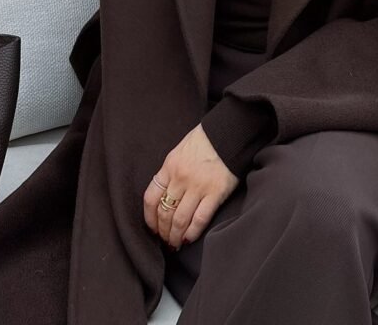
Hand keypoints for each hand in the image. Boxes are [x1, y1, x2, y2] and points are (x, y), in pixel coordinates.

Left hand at [143, 123, 239, 249]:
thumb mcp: (179, 152)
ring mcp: (198, 186)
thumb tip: (166, 195)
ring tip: (175, 244)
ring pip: (180, 219)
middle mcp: (180, 178)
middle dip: (163, 231)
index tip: (152, 228)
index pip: (151, 198)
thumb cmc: (204, 141)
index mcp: (169, 166)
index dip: (149, 218)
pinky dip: (192, 233)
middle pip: (164, 212)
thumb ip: (171, 172)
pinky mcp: (215, 193)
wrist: (228, 133)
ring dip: (175, 236)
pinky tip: (189, 238)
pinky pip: (200, 219)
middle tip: (165, 241)